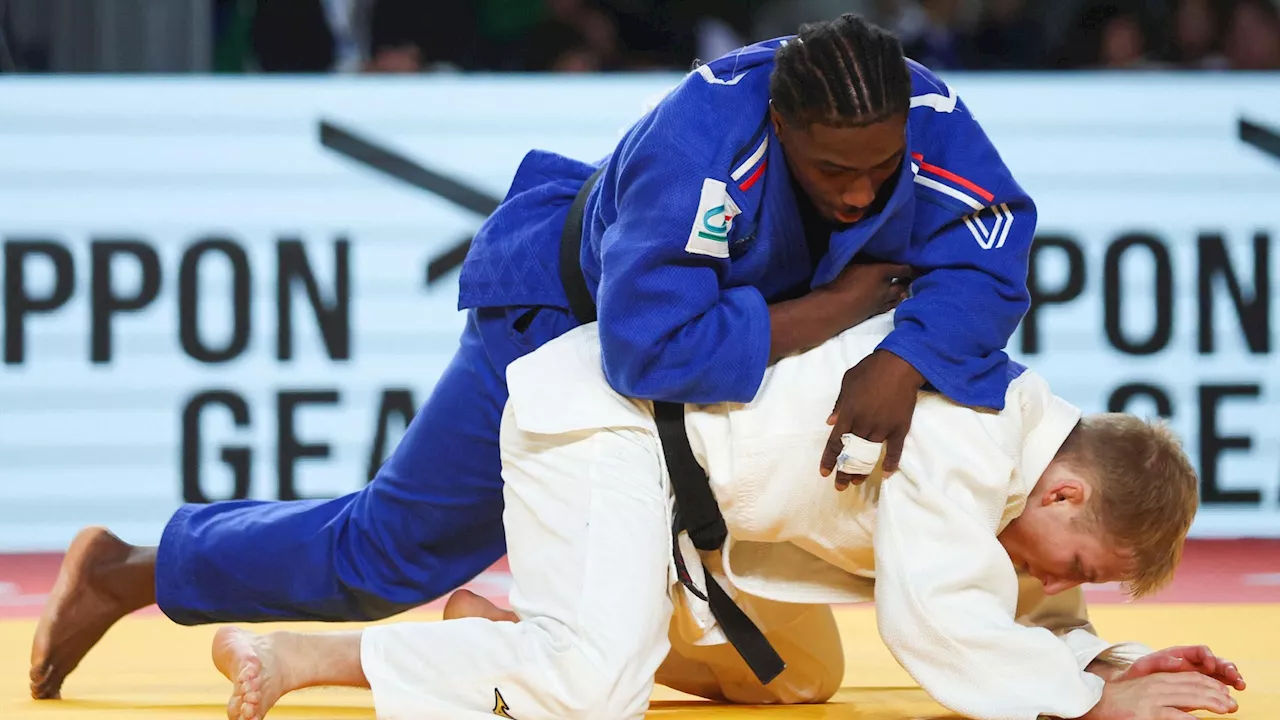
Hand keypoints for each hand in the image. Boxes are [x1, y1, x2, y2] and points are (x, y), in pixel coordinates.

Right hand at [821, 261, 913, 326]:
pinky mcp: (874, 312)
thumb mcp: (852, 263)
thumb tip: (871, 255)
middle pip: (902, 284)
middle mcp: (886, 288)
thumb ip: (865, 260)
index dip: (910, 268)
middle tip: (910, 277)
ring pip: (898, 297)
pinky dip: (894, 302)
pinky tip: (895, 301)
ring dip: (902, 292)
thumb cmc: (840, 281)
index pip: (902, 269)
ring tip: (904, 290)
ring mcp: (881, 302)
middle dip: (907, 281)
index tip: (914, 265)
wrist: (835, 307)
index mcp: (881, 272)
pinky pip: (889, 307)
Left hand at [821, 350, 924, 488]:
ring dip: (863, 470)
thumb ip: (839, 404)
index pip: (835, 442)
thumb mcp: (847, 382)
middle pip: (851, 453)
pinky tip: (886, 473)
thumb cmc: (870, 370)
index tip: (825, 473)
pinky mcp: (900, 428)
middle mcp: (864, 424)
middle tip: (840, 486)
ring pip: (870, 455)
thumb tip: (830, 422)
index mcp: (848, 413)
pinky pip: (895, 450)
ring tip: (857, 481)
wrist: (899, 365)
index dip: (829, 459)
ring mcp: (883, 427)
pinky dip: (891, 463)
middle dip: (844, 471)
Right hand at [1081, 673, 1237, 718]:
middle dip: (1218, 694)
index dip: (1212, 684)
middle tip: (1233, 704)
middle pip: (1195, 686)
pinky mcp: (1148, 715)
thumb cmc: (1120, 702)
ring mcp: (1153, 700)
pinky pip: (1177, 717)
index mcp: (1157, 678)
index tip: (1227, 692)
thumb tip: (1194, 700)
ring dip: (1213, 704)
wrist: (1093, 704)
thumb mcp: (1145, 691)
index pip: (1192, 677)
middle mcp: (1157, 686)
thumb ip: (1167, 692)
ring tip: (1228, 710)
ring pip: (1191, 698)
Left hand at [1121, 646, 1245, 690]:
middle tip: (1235, 676)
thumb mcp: (1145, 665)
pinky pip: (1218, 687)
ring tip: (1240, 685)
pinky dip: (1228, 688)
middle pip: (1216, 661)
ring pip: (1222, 674)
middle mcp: (1194, 664)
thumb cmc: (1138, 675)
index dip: (1208, 656)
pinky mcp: (1201, 689)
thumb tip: (1179, 661)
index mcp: (1182, 655)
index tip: (1211, 665)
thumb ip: (1161, 662)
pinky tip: (1235, 693)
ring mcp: (1200, 676)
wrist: (1134, 688)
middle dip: (1227, 667)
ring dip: (1233, 677)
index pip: (1200, 651)